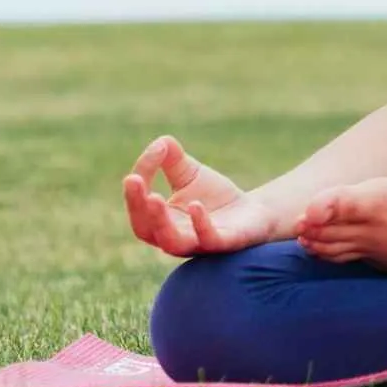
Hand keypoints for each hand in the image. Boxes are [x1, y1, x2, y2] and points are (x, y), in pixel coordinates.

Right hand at [121, 135, 280, 255]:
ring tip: (153, 197)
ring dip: (160, 221)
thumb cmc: (214, 195)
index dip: (136, 186)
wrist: (254, 211)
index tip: (145, 160)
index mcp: (160, 221)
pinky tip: (196, 205)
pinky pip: (208, 239)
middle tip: (132, 179)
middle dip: (136, 205)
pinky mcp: (224, 242)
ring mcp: (198, 243)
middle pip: (145, 229)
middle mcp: (174, 237)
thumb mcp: (190, 173)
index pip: (139, 207)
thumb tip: (160, 143)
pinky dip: (200, 224)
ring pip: (172, 242)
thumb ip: (172, 158)